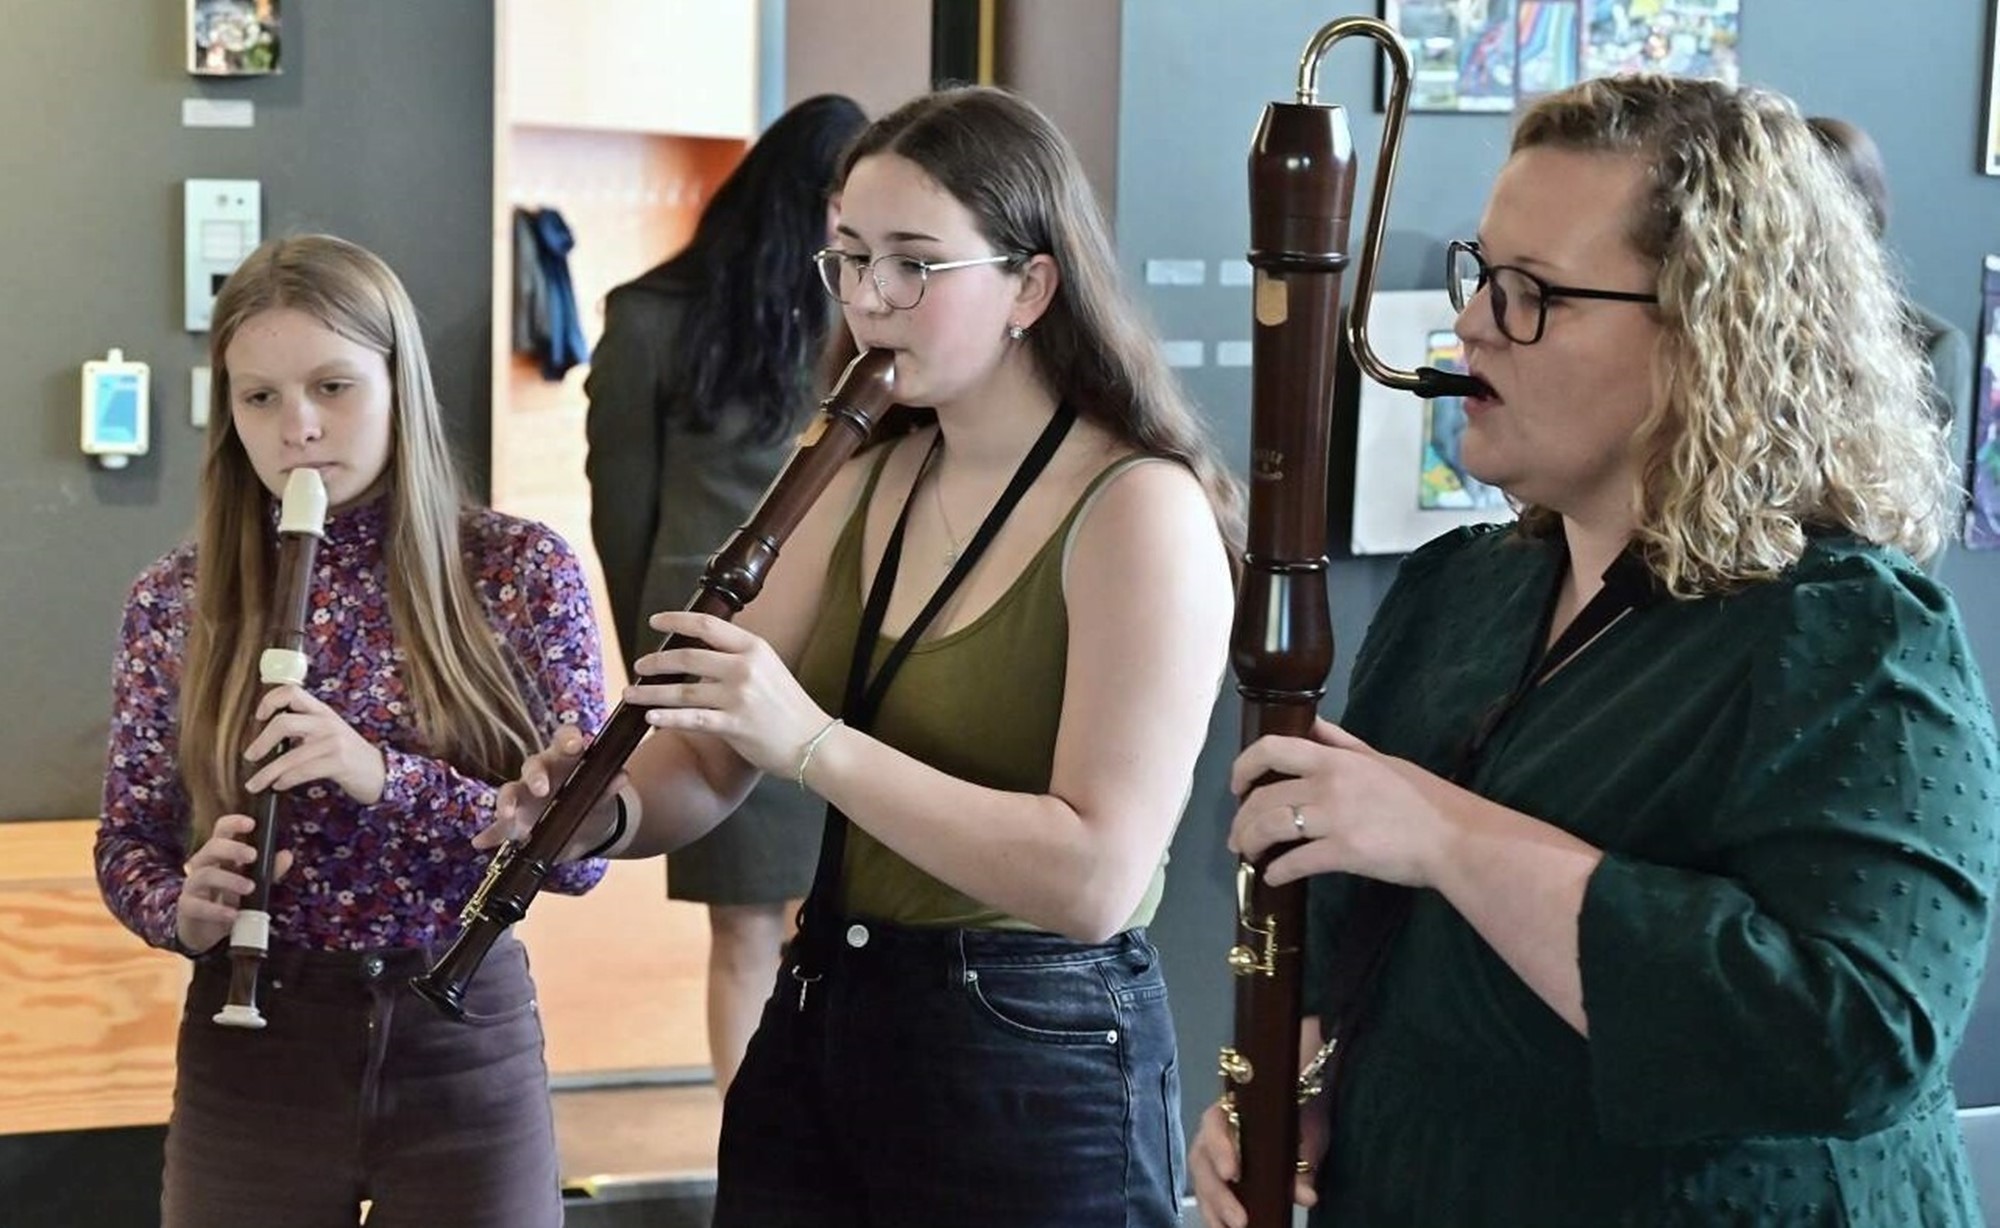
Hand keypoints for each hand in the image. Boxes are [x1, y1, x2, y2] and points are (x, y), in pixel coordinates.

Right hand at [176, 813, 293, 954]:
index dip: (234, 823)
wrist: (207, 930)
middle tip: (253, 856)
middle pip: (212, 847)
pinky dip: (216, 910)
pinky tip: (233, 914)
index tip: (252, 823)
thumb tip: (287, 855)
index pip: (221, 831)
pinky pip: (197, 906)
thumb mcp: (252, 883)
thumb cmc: (229, 898)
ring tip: (250, 888)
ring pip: (205, 875)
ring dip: (230, 880)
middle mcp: (203, 865)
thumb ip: (269, 871)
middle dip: (233, 849)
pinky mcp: (187, 907)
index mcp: (219, 854)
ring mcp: (193, 886)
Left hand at [243, 684, 386, 804]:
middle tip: (250, 756)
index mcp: (322, 711)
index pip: (292, 692)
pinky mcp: (339, 763)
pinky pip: (303, 772)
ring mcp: (334, 742)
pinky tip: (278, 786)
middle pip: (284, 723)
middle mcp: (327, 722)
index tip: (259, 717)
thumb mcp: (328, 732)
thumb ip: (304, 728)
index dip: (270, 701)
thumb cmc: (348, 754)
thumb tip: (267, 738)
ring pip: (290, 756)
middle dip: (261, 742)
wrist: (380, 772)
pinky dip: (286, 780)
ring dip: (267, 773)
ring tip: (254, 784)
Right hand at [477, 725, 627, 856]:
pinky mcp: (515, 822)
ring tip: (507, 816)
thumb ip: (609, 787)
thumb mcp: (605, 797)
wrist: (591, 831)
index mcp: (566, 760)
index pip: (564, 739)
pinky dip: (490, 835)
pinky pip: (499, 827)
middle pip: (532, 765)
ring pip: (510, 792)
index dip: (567, 739)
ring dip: (506, 802)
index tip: (574, 745)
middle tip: (542, 789)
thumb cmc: (595, 802)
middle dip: (536, 776)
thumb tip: (622, 776)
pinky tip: (480, 842)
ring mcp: (525, 797)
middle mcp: (541, 773)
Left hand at [626, 610, 830, 777]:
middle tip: (639, 666)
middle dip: (656, 661)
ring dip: (651, 692)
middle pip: (688, 655)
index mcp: (754, 648)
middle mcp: (745, 668)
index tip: (654, 621)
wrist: (815, 743)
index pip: (707, 624)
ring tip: (630, 694)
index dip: (675, 620)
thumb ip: (738, 659)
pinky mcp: (734, 725)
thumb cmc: (791, 709)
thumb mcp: (770, 669)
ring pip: (682, 690)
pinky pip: (692, 719)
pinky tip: (650, 718)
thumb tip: (701, 655)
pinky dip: (667, 717)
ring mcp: (739, 697)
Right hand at [1188, 1081, 1327, 1226]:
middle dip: (1219, 1193)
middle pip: (1202, 1161)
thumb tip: (1306, 1196)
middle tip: (1239, 1220)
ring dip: (1214, 1209)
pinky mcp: (1217, 1180)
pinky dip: (1214, 1215)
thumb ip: (1304, 1163)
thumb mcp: (1308, 1133)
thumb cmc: (1303, 1115)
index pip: (1214, 1123)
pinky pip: (1207, 1198)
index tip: (1232, 1174)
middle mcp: (1213, 1133)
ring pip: (1201, 1182)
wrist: (1305, 1113)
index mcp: (1231, 1111)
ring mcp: (1212, 1157)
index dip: (1218, 1148)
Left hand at [1227, 718, 1458, 889]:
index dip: (1243, 766)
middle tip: (1239, 837)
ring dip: (1251, 843)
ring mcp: (1334, 818)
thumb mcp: (1380, 759)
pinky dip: (1278, 871)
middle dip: (1241, 819)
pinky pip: (1296, 861)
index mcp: (1335, 759)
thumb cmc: (1422, 798)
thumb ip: (1342, 743)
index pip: (1272, 748)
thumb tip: (1313, 723)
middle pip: (1263, 796)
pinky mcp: (1344, 852)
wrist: (1455, 837)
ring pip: (1271, 827)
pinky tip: (1275, 876)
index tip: (1236, 786)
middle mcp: (1328, 784)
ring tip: (1249, 855)